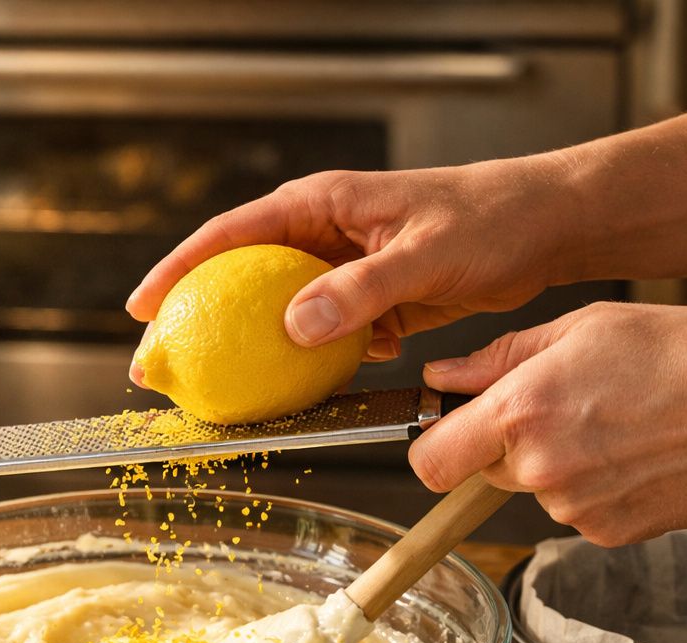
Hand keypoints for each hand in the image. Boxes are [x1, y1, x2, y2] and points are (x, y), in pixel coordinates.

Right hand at [125, 158, 579, 365]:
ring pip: (277, 313)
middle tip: (160, 366)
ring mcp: (341, 269)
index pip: (231, 235)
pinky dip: (308, 364)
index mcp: (321, 204)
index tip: (141, 308)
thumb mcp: (424, 255)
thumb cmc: (490, 219)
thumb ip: (360, 289)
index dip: (178, 270)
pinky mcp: (367, 299)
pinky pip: (320, 336)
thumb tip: (293, 326)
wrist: (545, 228)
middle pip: (240, 279)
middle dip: (197, 320)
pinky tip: (303, 394)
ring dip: (252, 352)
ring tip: (216, 393)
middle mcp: (322, 233)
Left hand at [409, 303, 686, 545]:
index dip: (432, 447)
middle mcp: (539, 468)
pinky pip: (573, 510)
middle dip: (504, 445)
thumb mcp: (582, 328)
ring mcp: (573, 507)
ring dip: (553, 464)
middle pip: (481, 471)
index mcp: (521, 412)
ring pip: (531, 489)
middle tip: (559, 409)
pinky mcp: (606, 532)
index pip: (430, 461)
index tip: (445, 432)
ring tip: (609, 426)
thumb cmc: (683, 353)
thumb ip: (498, 358)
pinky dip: (591, 486)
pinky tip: (630, 454)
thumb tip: (441, 377)